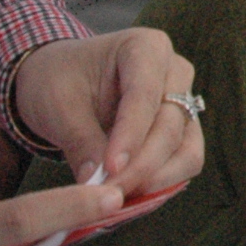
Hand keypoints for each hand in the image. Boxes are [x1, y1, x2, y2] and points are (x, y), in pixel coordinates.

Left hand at [11, 30, 205, 197]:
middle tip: (108, 194)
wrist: (61, 81)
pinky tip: (131, 195)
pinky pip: (184, 161)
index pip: (145, 95)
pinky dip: (162, 183)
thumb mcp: (58, 105)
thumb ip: (80, 141)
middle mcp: (174, 72)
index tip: (110, 170)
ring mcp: (183, 102)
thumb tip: (95, 186)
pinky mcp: (182, 131)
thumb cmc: (58, 80)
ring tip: (118, 197)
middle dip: (141, 166)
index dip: (130, 136)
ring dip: (157, 179)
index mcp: (145, 47)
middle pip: (170, 126)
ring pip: (187, 149)